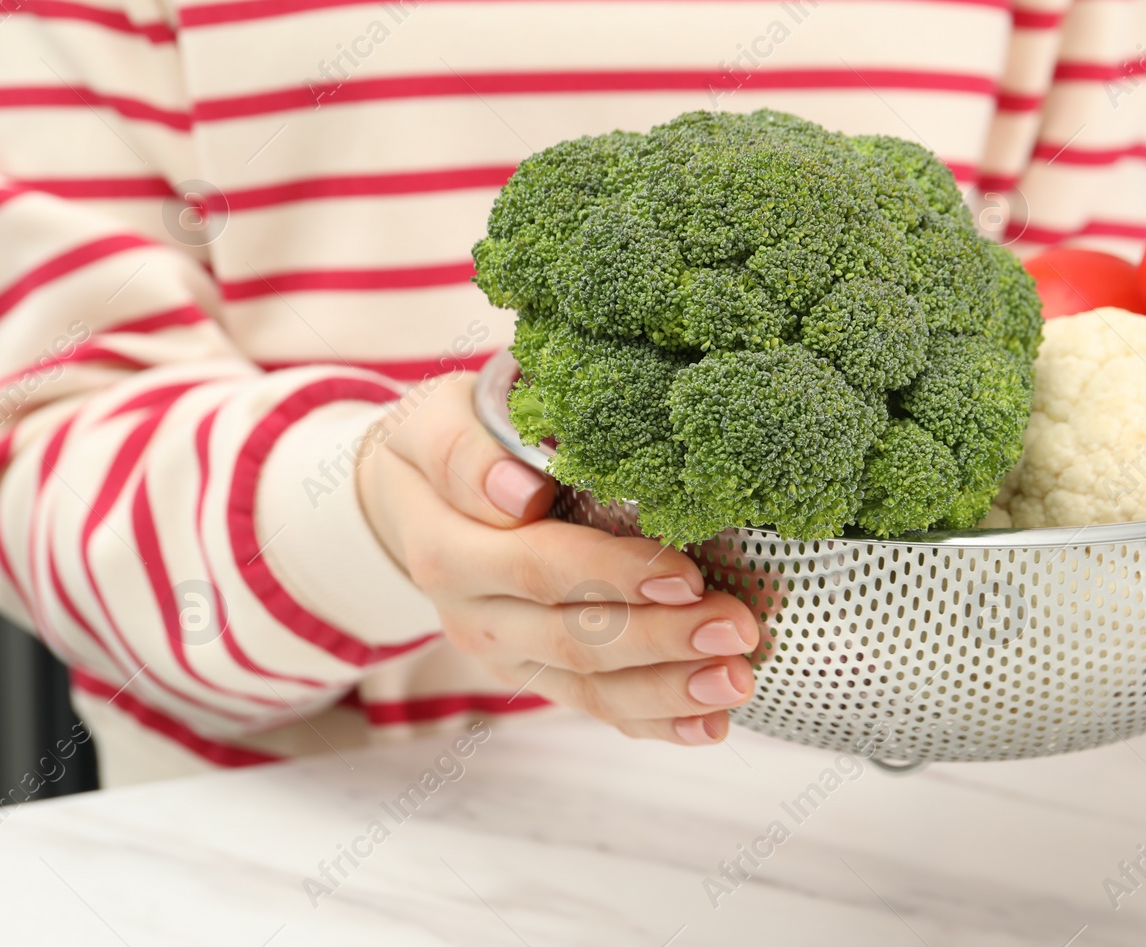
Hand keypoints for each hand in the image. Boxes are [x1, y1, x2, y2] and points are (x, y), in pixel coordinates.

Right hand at [355, 373, 758, 743]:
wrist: (409, 498)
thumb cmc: (449, 441)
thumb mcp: (440, 419)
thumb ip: (466, 453)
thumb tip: (524, 491)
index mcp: (448, 546)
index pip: (537, 564)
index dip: (612, 573)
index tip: (685, 574)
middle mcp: (473, 612)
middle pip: (573, 636)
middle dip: (662, 637)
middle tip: (736, 627)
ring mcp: (504, 652)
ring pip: (589, 684)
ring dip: (669, 689)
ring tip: (737, 679)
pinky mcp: (532, 674)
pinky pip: (594, 705)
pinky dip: (655, 721)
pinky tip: (711, 725)